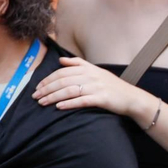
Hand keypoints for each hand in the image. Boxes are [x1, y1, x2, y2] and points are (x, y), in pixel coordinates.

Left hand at [33, 56, 158, 120]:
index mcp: (87, 69)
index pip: (62, 72)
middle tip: (35, 96)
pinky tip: (59, 107)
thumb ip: (78, 64)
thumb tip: (60, 60)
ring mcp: (96, 87)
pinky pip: (82, 101)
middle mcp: (91, 76)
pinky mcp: (102, 98)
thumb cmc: (111, 85)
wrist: (132, 98)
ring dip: (53, 97)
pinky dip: (69, 103)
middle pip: (63, 81)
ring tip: (42, 102)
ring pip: (69, 90)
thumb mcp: (96, 71)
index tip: (37, 87)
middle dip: (47, 89)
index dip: (48, 79)